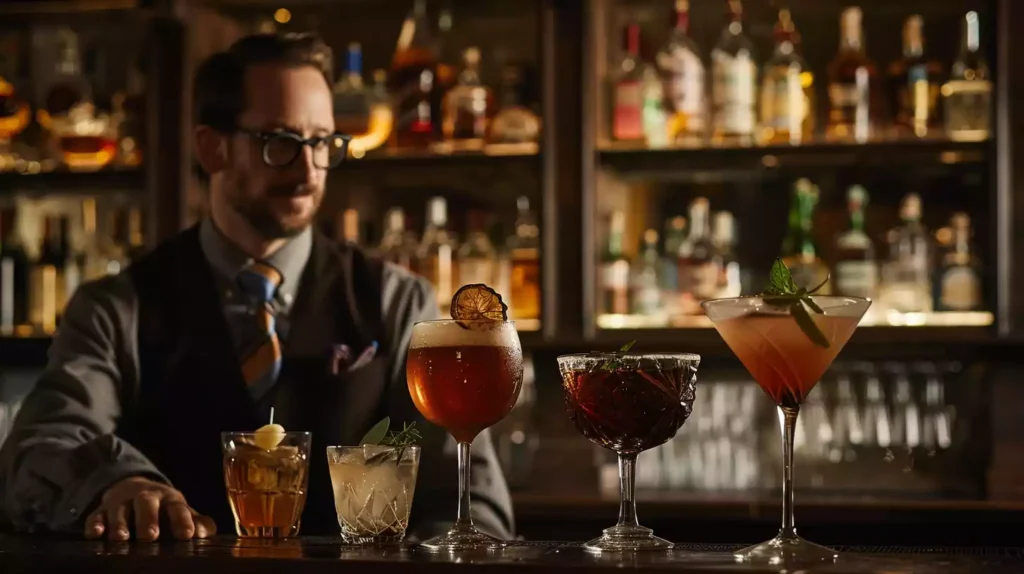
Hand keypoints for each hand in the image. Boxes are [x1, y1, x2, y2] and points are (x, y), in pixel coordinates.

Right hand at [84, 476, 216, 541]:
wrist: (134, 489)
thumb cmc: (163, 508)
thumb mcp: (181, 511)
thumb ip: (196, 522)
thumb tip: (205, 533)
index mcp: (169, 498)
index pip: (178, 507)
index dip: (183, 520)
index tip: (186, 535)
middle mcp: (145, 497)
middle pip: (146, 502)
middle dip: (148, 518)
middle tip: (150, 536)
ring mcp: (122, 502)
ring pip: (120, 510)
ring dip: (120, 523)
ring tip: (122, 538)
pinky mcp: (102, 509)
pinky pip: (96, 515)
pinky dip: (95, 524)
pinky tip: (94, 534)